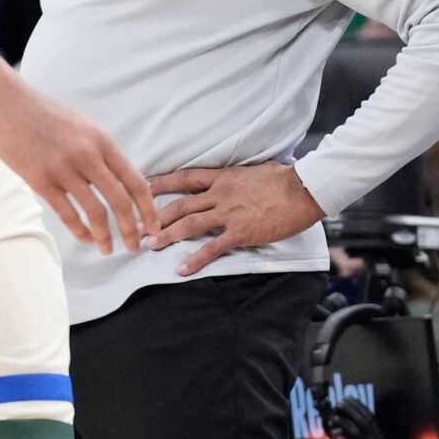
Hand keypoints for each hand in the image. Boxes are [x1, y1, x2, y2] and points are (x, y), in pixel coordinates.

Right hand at [0, 83, 157, 255]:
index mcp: (102, 141)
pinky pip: (67, 213)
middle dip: (132, 228)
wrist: (8, 103)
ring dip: (105, 236)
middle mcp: (87, 155)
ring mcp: (64, 169)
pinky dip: (80, 230)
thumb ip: (100, 150)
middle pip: (120, 201)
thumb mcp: (82, 125)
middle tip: (136, 246)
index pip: (135, 180)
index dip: (149, 208)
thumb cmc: (45, 113)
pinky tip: (86, 238)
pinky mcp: (41, 180)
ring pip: (95, 211)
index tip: (154, 226)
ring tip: (108, 249)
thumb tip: (118, 178)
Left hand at [146, 162, 324, 276]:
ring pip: (189, 224)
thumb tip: (243, 173)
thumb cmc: (285, 178)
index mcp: (223, 177)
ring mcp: (228, 214)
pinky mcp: (240, 233)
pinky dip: (195, 260)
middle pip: (180, 205)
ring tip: (150, 245)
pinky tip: (182, 269)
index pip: (185, 178)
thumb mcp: (257, 169)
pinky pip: (212, 248)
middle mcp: (220, 194)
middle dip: (154, 216)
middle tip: (135, 225)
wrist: (303, 190)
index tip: (142, 188)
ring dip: (167, 236)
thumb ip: (242, 175)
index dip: (162, 183)